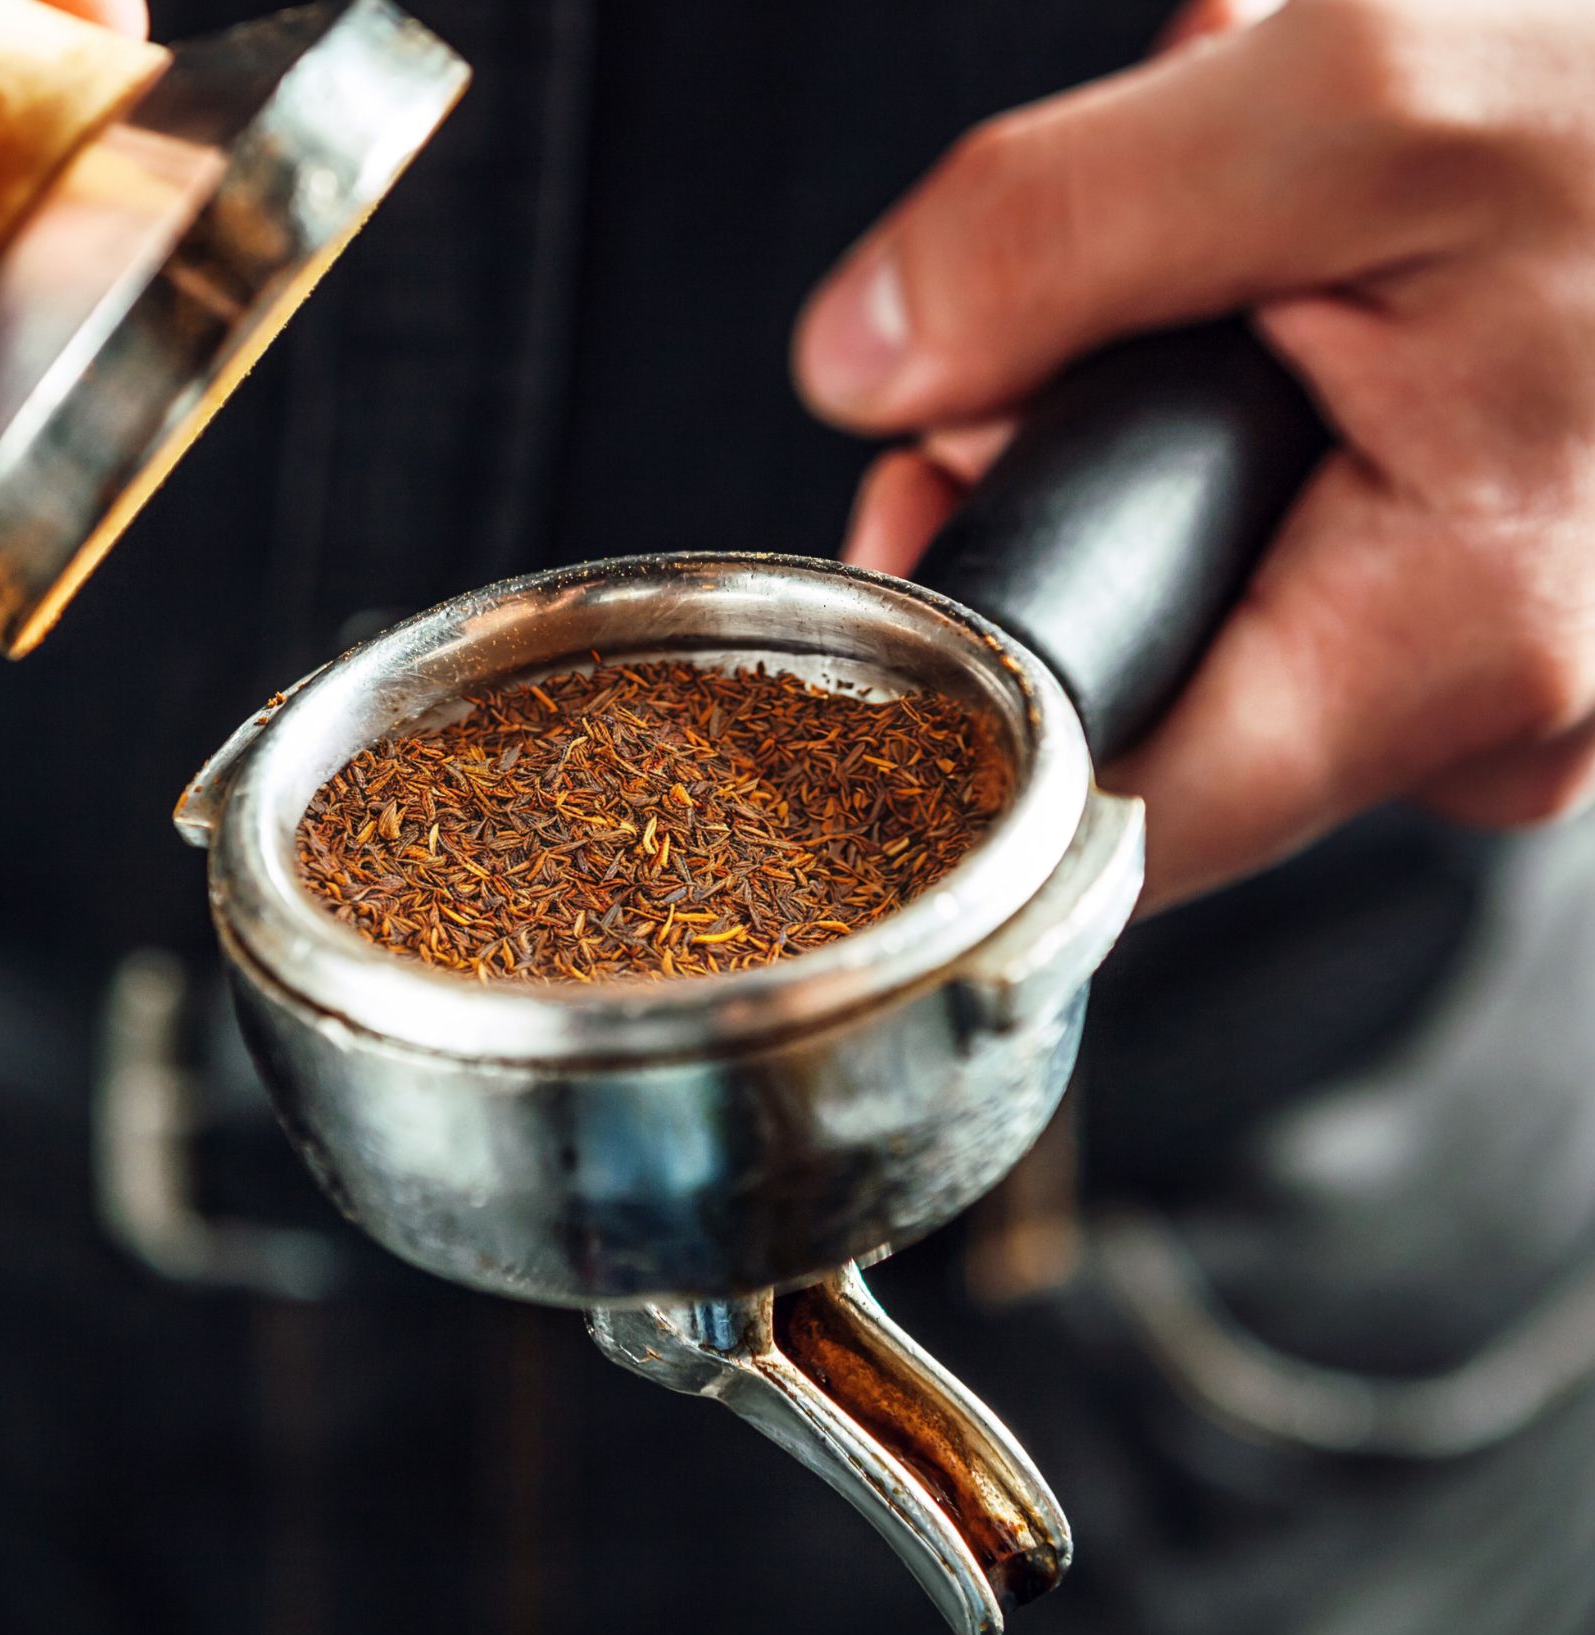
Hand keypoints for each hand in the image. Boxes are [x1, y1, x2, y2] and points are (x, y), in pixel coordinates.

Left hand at [793, 0, 1594, 909]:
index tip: (910, 538)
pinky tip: (1270, 303)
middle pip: (1119, 694)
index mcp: (1440, 650)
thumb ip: (1066, 237)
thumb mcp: (1353, 110)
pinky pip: (1281, 580)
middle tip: (1070, 320)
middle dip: (1042, 491)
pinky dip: (1226, 442)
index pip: (1092, 821)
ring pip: (1193, 618)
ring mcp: (1477, 689)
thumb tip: (860, 360)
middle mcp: (1467, 721)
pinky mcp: (1476, 632)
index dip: (951, 697)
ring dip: (1134, 431)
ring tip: (1212, 272)